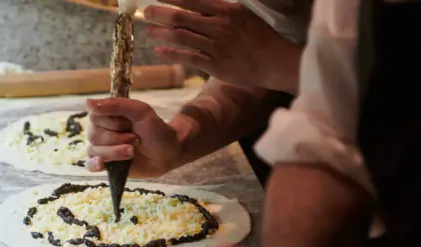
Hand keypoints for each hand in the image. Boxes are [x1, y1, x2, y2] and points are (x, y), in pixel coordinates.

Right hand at [85, 97, 182, 176]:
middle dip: (117, 138)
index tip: (129, 123)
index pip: (94, 116)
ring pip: (94, 150)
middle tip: (136, 139)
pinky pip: (90, 165)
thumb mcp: (140, 111)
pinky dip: (94, 164)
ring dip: (115, 151)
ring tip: (132, 151)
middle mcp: (102, 131)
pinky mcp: (107, 164)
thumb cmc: (155, 129)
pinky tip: (101, 163)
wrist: (168, 152)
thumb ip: (116, 105)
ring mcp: (103, 148)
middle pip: (94, 135)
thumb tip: (88, 102)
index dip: (111, 122)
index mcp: (108, 115)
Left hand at [144, 0, 301, 91]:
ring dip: (162, 32)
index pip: (193, 0)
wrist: (274, 61)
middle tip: (146, 12)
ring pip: (181, 36)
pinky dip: (171, 53)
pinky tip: (159, 51)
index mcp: (226, 10)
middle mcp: (219, 26)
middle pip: (181, 17)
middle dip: (160, 13)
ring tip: (150, 31)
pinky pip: (188, 57)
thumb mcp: (242, 14)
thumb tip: (201, 4)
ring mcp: (216, 46)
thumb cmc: (260, 37)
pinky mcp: (215, 65)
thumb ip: (220, 9)